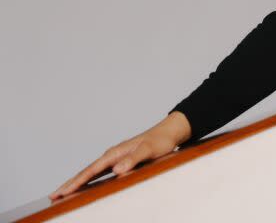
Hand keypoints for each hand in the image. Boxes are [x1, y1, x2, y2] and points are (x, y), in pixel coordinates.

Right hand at [49, 112, 190, 200]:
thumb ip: (133, 159)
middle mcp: (112, 154)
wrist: (169, 132)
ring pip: (91, 172)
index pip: (91, 170)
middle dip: (70, 183)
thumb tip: (116, 170)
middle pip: (86, 171)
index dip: (75, 182)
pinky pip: (100, 172)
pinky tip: (85, 185)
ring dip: (77, 182)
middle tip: (54, 196)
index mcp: (115, 153)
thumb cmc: (160, 141)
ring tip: (63, 192)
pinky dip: (89, 179)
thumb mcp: (149, 150)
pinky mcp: (121, 160)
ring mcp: (115, 157)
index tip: (61, 192)